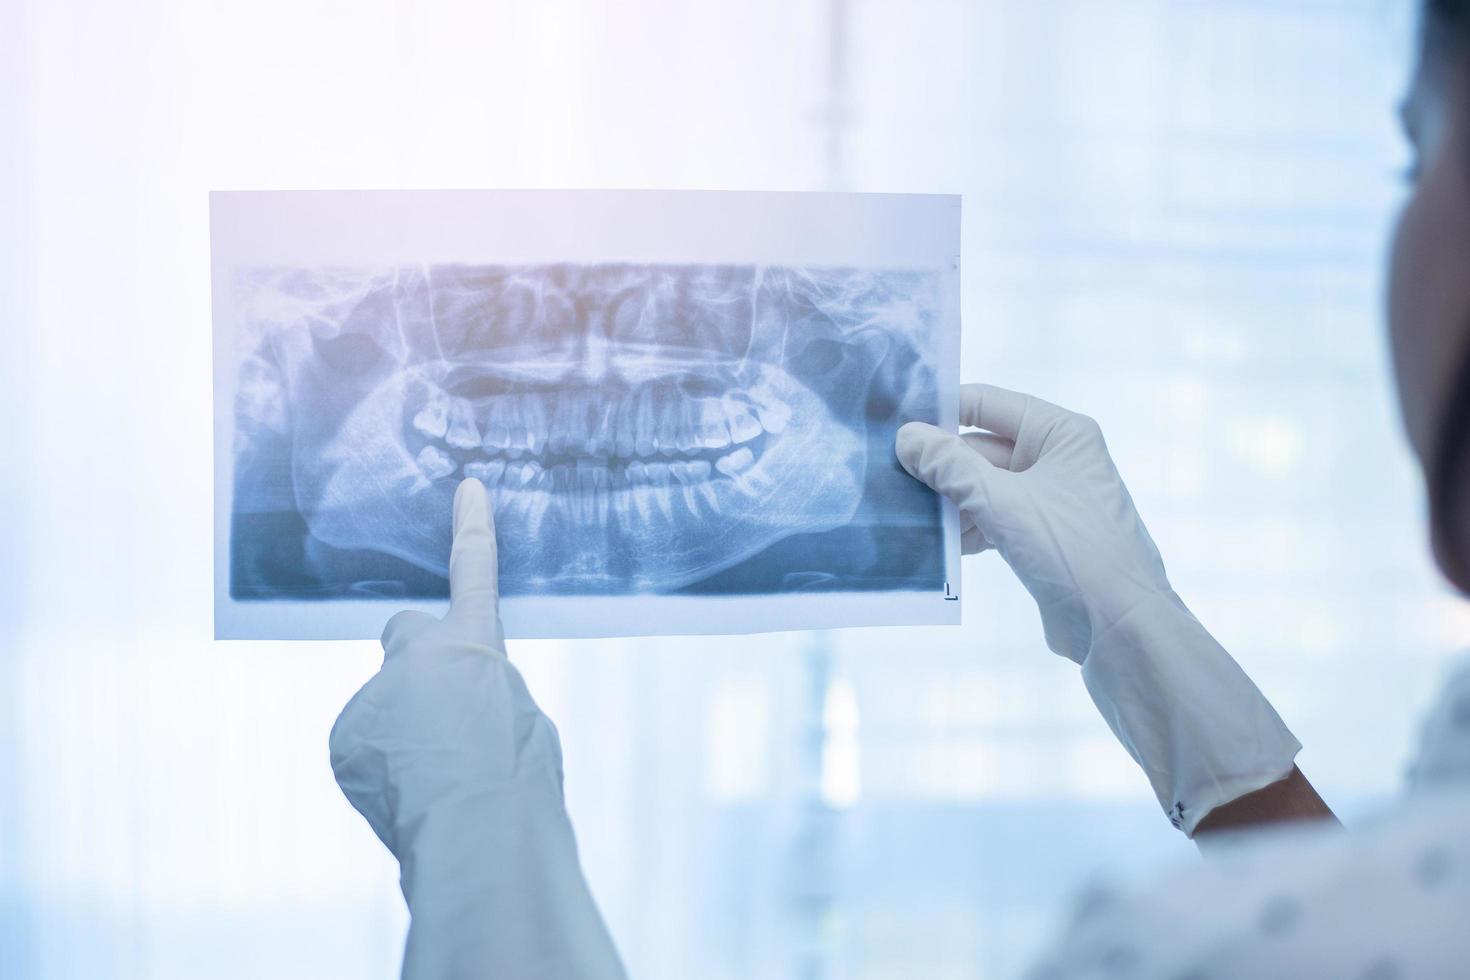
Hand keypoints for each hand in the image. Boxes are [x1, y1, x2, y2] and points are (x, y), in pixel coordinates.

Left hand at [330, 478, 623, 979]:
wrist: (478, 830)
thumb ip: (488, 695)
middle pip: (406, 637)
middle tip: (442, 713)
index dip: (472, 529)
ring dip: (404, 732)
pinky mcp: (345, 736)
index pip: (475, 571)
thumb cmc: (519, 780)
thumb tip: (458, 711)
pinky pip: (365, 746)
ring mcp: (374, 694)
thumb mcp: (523, 721)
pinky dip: (383, 767)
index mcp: (476, 643)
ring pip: (387, 706)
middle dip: (417, 661)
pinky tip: (411, 796)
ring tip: (440, 779)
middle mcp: (417, 655)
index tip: (468, 489)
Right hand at [896, 385, 1300, 836]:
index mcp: (1060, 432)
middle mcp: (1057, 457)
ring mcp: (1049, 499)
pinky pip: (991, 519)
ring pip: (982, 486)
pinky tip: (931, 543)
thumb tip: (906, 437)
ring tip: (900, 510)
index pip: (986, 403)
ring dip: (946, 500)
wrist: (1120, 627)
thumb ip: (949, 466)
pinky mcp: (1040, 536)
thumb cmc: (1072, 550)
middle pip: (980, 447)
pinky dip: (963, 528)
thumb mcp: (1001, 501)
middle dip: (938, 463)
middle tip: (884, 473)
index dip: (939, 409)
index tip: (891, 422)